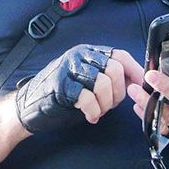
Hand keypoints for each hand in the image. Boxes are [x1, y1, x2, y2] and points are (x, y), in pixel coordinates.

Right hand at [15, 44, 144, 133]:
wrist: (28, 108)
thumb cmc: (61, 97)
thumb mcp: (87, 81)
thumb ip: (108, 77)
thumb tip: (136, 83)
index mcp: (88, 53)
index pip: (120, 55)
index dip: (135, 72)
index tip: (141, 88)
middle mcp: (79, 56)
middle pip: (115, 69)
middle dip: (119, 93)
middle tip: (110, 106)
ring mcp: (68, 69)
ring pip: (103, 83)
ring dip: (106, 104)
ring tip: (98, 111)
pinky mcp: (60, 86)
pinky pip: (88, 98)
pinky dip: (94, 111)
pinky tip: (90, 116)